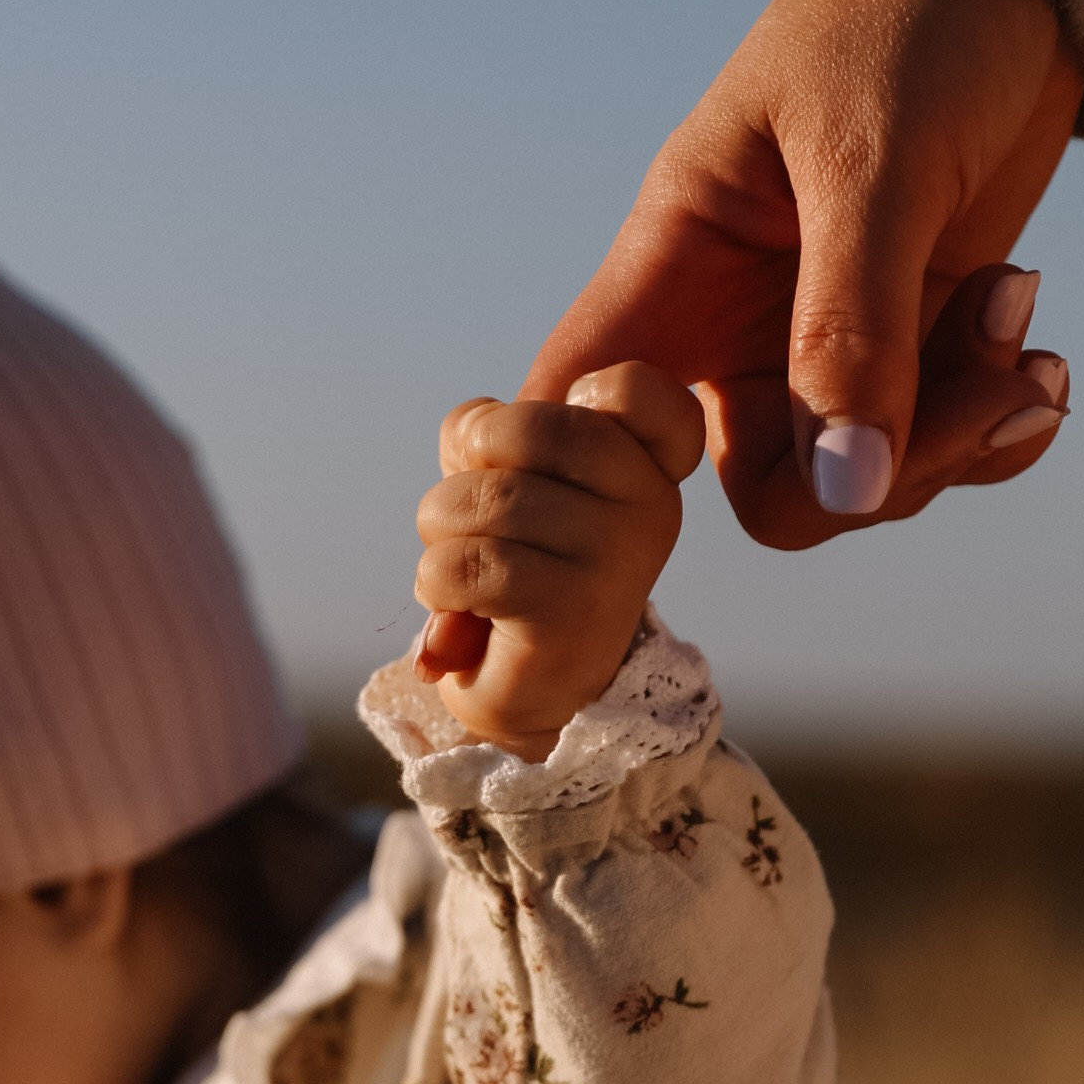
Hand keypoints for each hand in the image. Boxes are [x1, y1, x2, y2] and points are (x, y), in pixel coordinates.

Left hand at [414, 361, 703, 759]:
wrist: (535, 693)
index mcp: (648, 467)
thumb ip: (489, 431)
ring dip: (442, 530)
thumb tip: (471, 430)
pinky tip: (457, 605)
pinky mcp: (566, 614)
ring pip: (485, 499)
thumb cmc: (519, 568)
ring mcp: (614, 561)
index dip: (577, 394)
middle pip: (529, 427)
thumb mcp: (511, 479)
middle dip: (471, 460)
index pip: (638, 389)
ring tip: (462, 565)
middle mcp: (648, 507)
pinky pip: (465, 563)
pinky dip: (436, 581)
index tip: (550, 448)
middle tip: (471, 505)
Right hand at [525, 0, 1082, 544]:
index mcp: (676, 268)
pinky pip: (940, 446)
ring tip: (1030, 337)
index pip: (582, 407)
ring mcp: (831, 345)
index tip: (698, 465)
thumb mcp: (873, 166)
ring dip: (962, 433)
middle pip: (772, 491)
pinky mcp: (917, 346)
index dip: (604, 479)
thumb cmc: (904, 24)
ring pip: (869, 480)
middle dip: (881, 475)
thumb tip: (846, 494)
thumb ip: (853, 327)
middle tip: (983, 395)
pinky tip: (1040, 356)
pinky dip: (998, 424)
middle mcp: (740, 328)